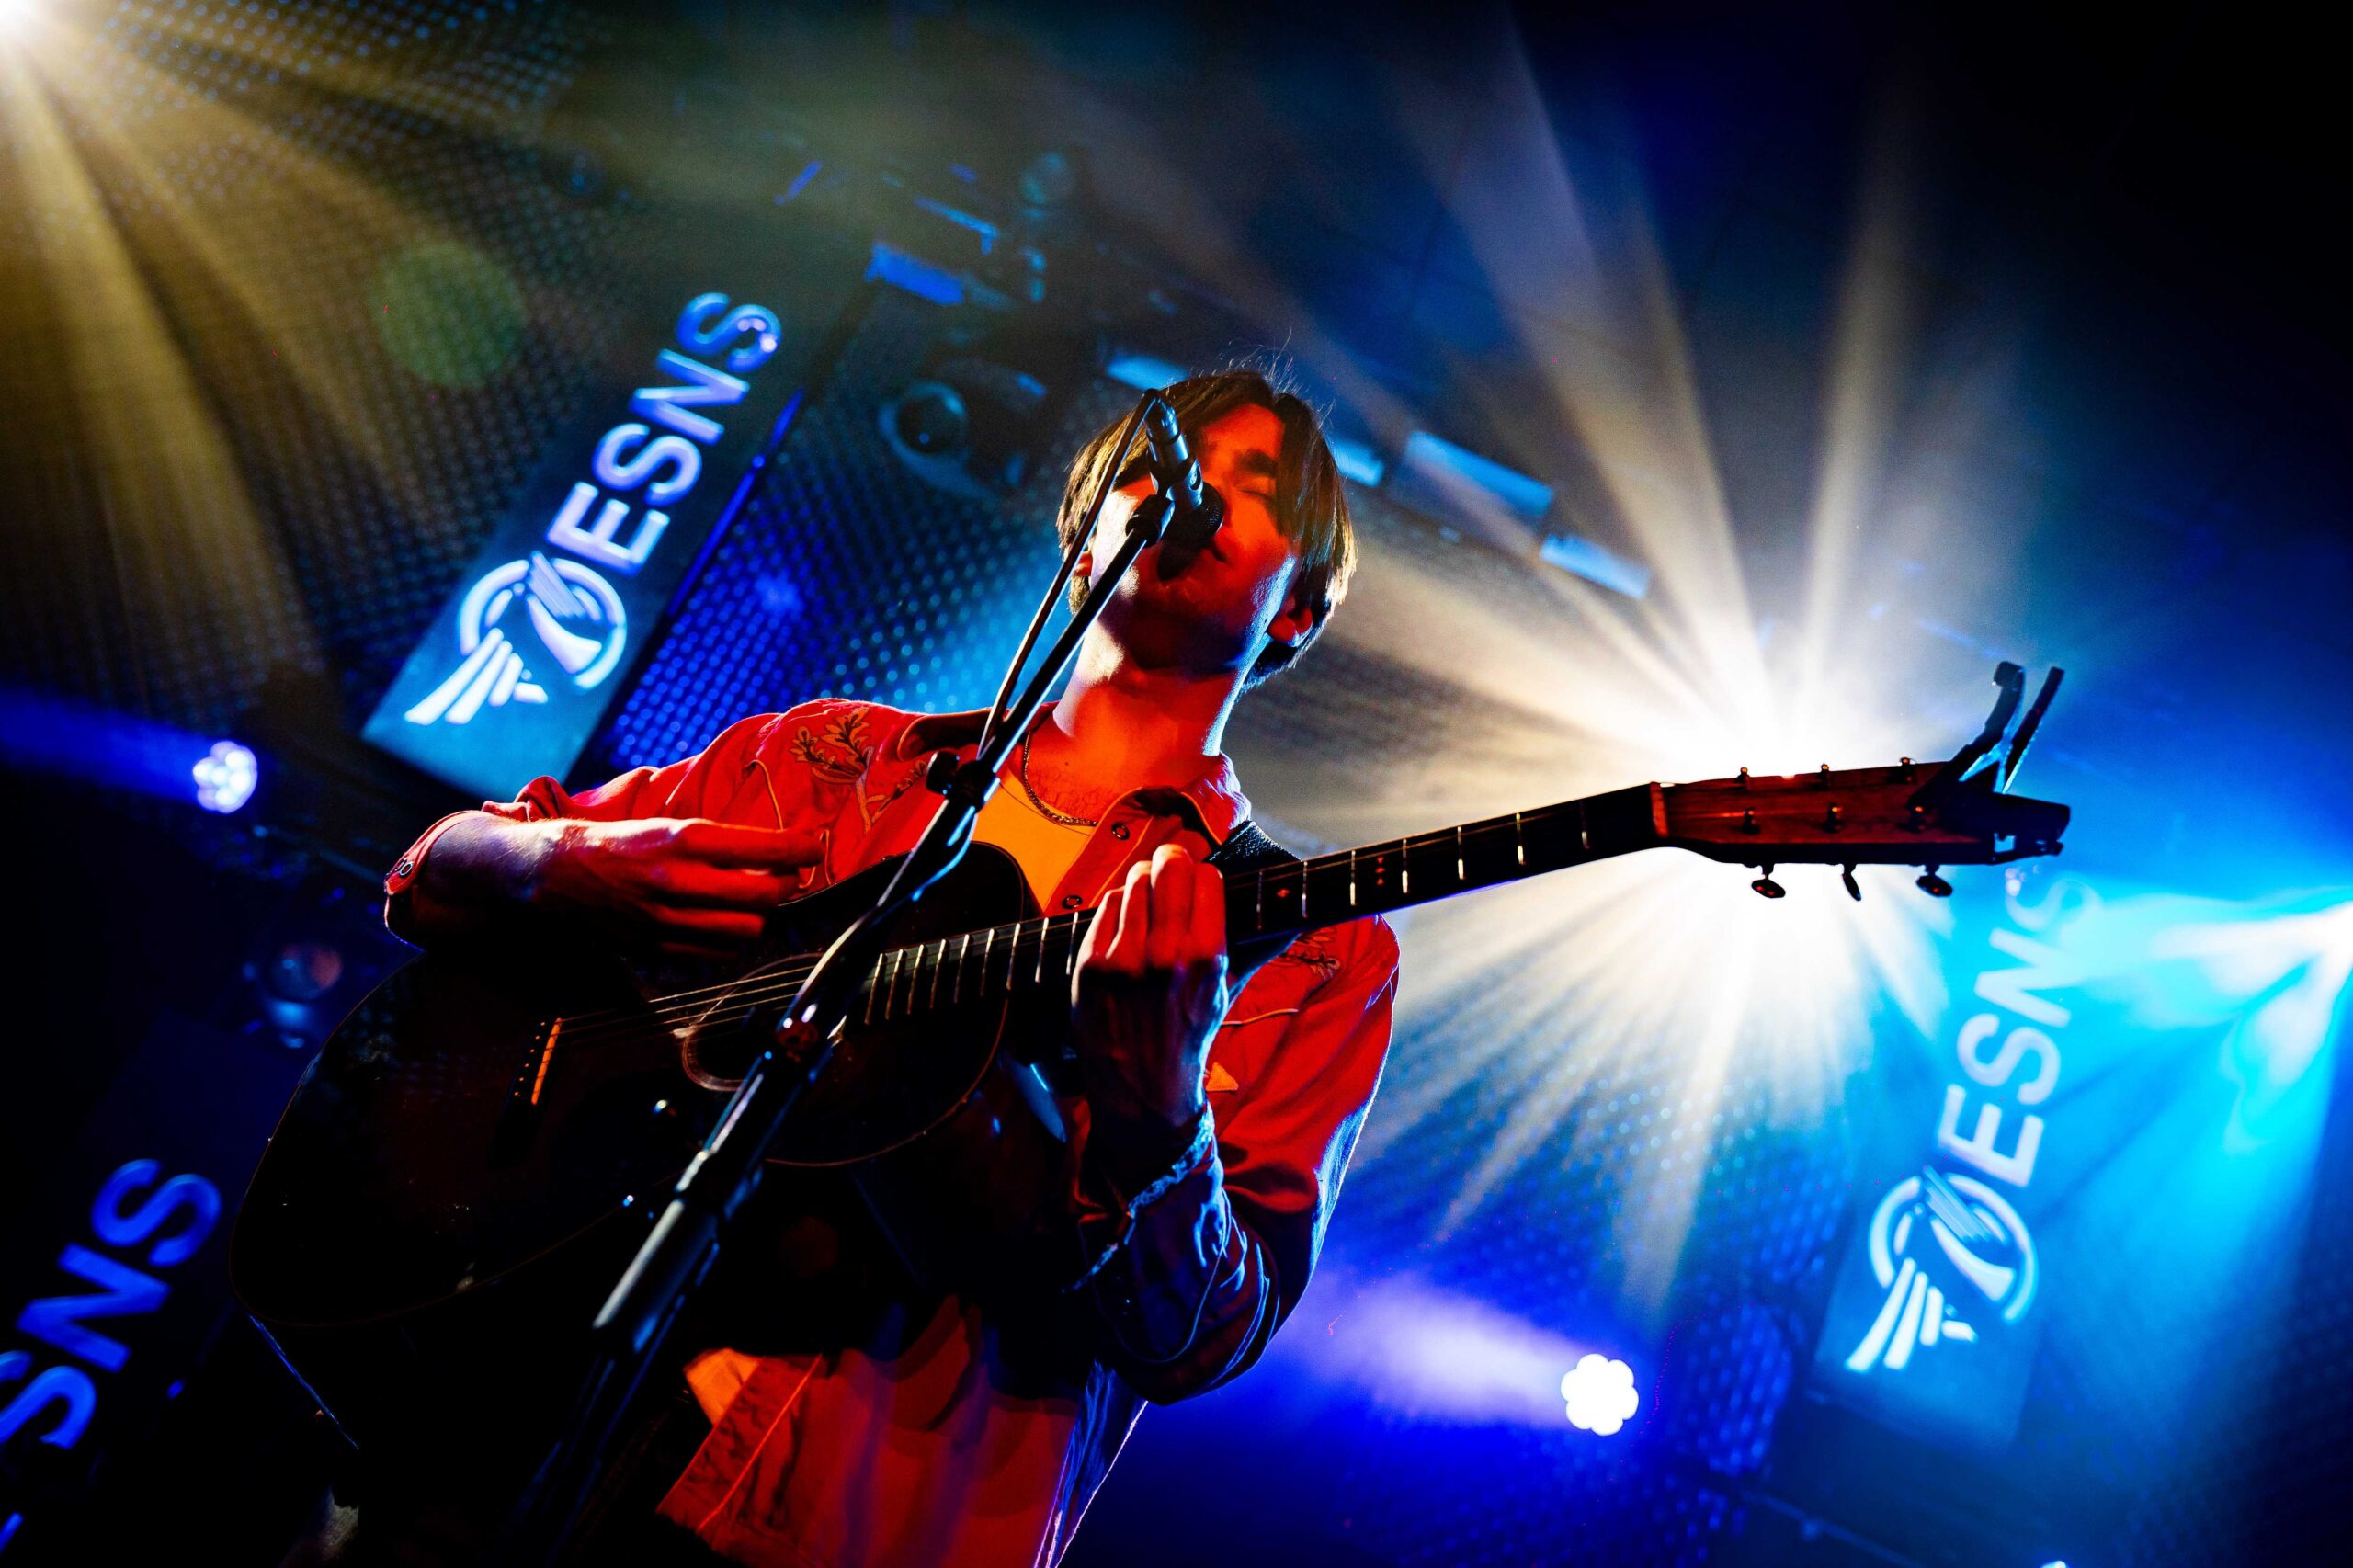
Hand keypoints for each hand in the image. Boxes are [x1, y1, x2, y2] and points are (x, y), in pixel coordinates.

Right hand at [521, 817, 823, 957]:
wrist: (555, 875)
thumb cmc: (616, 842)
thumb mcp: (666, 824)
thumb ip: (717, 840)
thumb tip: (774, 848)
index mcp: (683, 840)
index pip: (763, 850)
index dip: (800, 849)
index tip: (814, 847)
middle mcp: (678, 881)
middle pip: (764, 897)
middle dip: (785, 886)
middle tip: (788, 876)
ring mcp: (668, 920)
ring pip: (746, 931)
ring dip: (758, 917)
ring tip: (753, 902)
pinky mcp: (657, 949)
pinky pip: (717, 955)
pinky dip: (729, 941)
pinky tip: (722, 923)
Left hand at [1072, 844, 1229, 1130]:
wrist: (1142, 1092)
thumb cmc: (1187, 1039)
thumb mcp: (1226, 994)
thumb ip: (1256, 949)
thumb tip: (1297, 917)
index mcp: (1207, 958)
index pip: (1207, 878)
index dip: (1204, 878)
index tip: (1201, 883)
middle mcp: (1165, 954)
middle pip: (1169, 868)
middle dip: (1172, 863)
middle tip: (1171, 868)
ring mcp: (1123, 959)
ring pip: (1133, 882)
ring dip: (1142, 883)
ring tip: (1148, 899)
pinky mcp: (1090, 966)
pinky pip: (1105, 907)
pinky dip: (1117, 908)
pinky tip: (1125, 925)